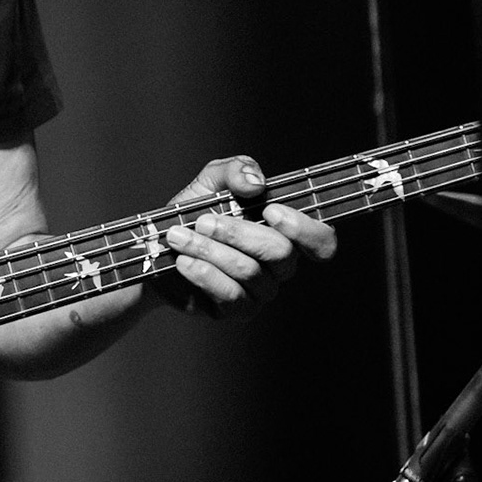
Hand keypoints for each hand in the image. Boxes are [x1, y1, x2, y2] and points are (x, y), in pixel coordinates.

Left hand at [156, 155, 333, 318]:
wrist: (160, 250)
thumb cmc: (194, 214)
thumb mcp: (210, 182)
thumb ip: (235, 170)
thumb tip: (256, 183)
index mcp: (285, 232)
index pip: (321, 240)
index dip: (304, 229)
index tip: (269, 211)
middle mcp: (280, 265)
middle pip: (280, 253)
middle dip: (238, 233)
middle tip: (203, 222)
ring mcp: (261, 290)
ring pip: (250, 272)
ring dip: (210, 250)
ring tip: (179, 237)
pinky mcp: (238, 311)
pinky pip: (231, 295)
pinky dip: (204, 274)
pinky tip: (184, 261)